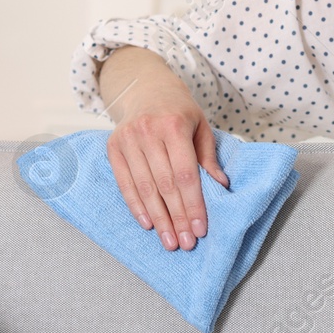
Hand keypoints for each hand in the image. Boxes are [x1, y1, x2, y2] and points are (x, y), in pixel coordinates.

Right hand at [106, 85, 229, 251]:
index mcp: (173, 126)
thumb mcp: (201, 126)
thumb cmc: (179, 112)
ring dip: (158, 219)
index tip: (200, 228)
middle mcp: (148, 132)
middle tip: (186, 243)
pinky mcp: (113, 148)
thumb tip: (220, 186)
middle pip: (164, 185)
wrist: (146, 89)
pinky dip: (136, 206)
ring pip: (144, 188)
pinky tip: (148, 224)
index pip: (185, 174)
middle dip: (176, 217)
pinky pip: (124, 183)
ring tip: (169, 241)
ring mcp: (127, 140)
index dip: (192, 204)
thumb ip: (208, 156)